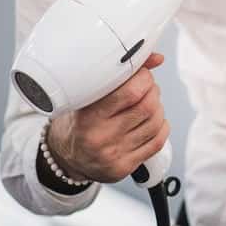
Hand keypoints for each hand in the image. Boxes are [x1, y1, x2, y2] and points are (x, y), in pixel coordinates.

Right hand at [46, 53, 169, 182]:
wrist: (65, 158)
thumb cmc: (77, 121)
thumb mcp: (87, 95)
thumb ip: (120, 74)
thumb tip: (157, 58)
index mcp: (88, 117)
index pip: (131, 92)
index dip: (143, 77)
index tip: (141, 73)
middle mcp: (100, 138)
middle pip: (148, 106)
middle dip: (152, 91)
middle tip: (145, 88)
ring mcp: (114, 155)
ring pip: (156, 123)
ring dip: (157, 108)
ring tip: (145, 104)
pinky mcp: (125, 167)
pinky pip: (158, 142)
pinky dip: (160, 126)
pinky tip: (149, 121)